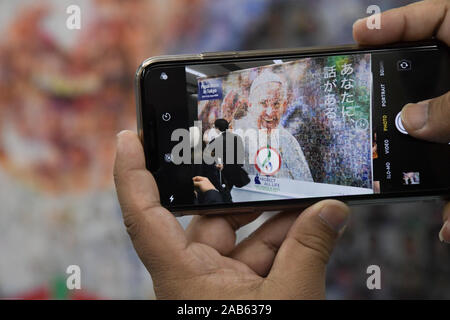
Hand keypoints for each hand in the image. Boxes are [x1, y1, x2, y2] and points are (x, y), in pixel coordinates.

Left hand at [114, 130, 349, 298]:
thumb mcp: (289, 300)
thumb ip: (309, 250)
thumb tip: (332, 210)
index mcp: (181, 277)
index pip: (142, 216)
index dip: (130, 175)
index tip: (129, 138)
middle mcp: (191, 275)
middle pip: (208, 218)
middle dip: (241, 193)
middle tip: (261, 162)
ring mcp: (215, 283)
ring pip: (239, 236)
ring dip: (272, 218)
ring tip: (304, 195)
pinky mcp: (237, 291)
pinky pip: (256, 254)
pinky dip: (282, 240)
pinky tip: (309, 223)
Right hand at [353, 0, 449, 242]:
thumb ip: (449, 108)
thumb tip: (410, 120)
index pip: (435, 18)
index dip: (392, 23)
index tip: (359, 36)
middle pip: (425, 85)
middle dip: (396, 108)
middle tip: (360, 113)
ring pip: (439, 139)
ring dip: (423, 170)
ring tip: (395, 186)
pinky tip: (448, 226)